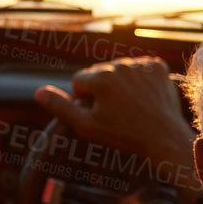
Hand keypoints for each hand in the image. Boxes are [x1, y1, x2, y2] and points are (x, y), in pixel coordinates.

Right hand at [35, 56, 201, 203]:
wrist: (164, 138)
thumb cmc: (124, 136)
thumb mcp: (87, 127)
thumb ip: (61, 107)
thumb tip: (38, 92)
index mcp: (101, 77)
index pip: (79, 80)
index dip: (84, 99)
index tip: (97, 114)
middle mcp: (121, 65)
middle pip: (99, 73)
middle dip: (101, 90)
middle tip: (114, 113)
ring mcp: (142, 65)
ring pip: (120, 70)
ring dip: (120, 84)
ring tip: (130, 106)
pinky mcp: (158, 67)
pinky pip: (140, 68)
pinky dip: (140, 80)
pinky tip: (143, 97)